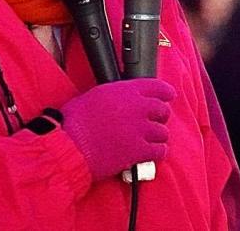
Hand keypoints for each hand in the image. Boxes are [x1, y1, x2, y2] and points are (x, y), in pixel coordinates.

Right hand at [61, 78, 175, 180]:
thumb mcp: (95, 96)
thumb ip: (115, 94)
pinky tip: (150, 153)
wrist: (70, 145)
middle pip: (163, 110)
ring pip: (163, 132)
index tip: (169, 96)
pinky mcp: (139, 151)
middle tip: (154, 121)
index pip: (157, 87)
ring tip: (149, 140)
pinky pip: (160, 151)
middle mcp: (137, 107)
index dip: (166, 92)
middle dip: (161, 116)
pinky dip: (157, 152)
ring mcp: (140, 129)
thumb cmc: (75, 121)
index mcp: (126, 90)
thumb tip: (122, 98)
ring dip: (158, 136)